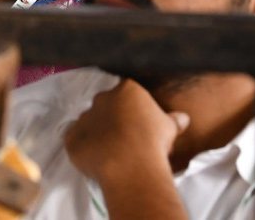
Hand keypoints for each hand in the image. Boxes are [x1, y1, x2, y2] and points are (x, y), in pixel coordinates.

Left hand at [64, 79, 188, 185]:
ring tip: (112, 153)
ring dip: (99, 133)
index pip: (128, 93)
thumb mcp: (170, 128)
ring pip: (91, 123)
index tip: (139, 124)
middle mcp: (103, 98)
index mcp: (127, 89)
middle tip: (128, 140)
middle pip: (108, 105)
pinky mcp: (71, 137)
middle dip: (115, 120)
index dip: (134, 109)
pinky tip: (97, 159)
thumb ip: (173, 120)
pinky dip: (84, 148)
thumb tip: (183, 118)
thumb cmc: (154, 141)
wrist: (130, 165)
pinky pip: (76, 140)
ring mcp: (85, 117)